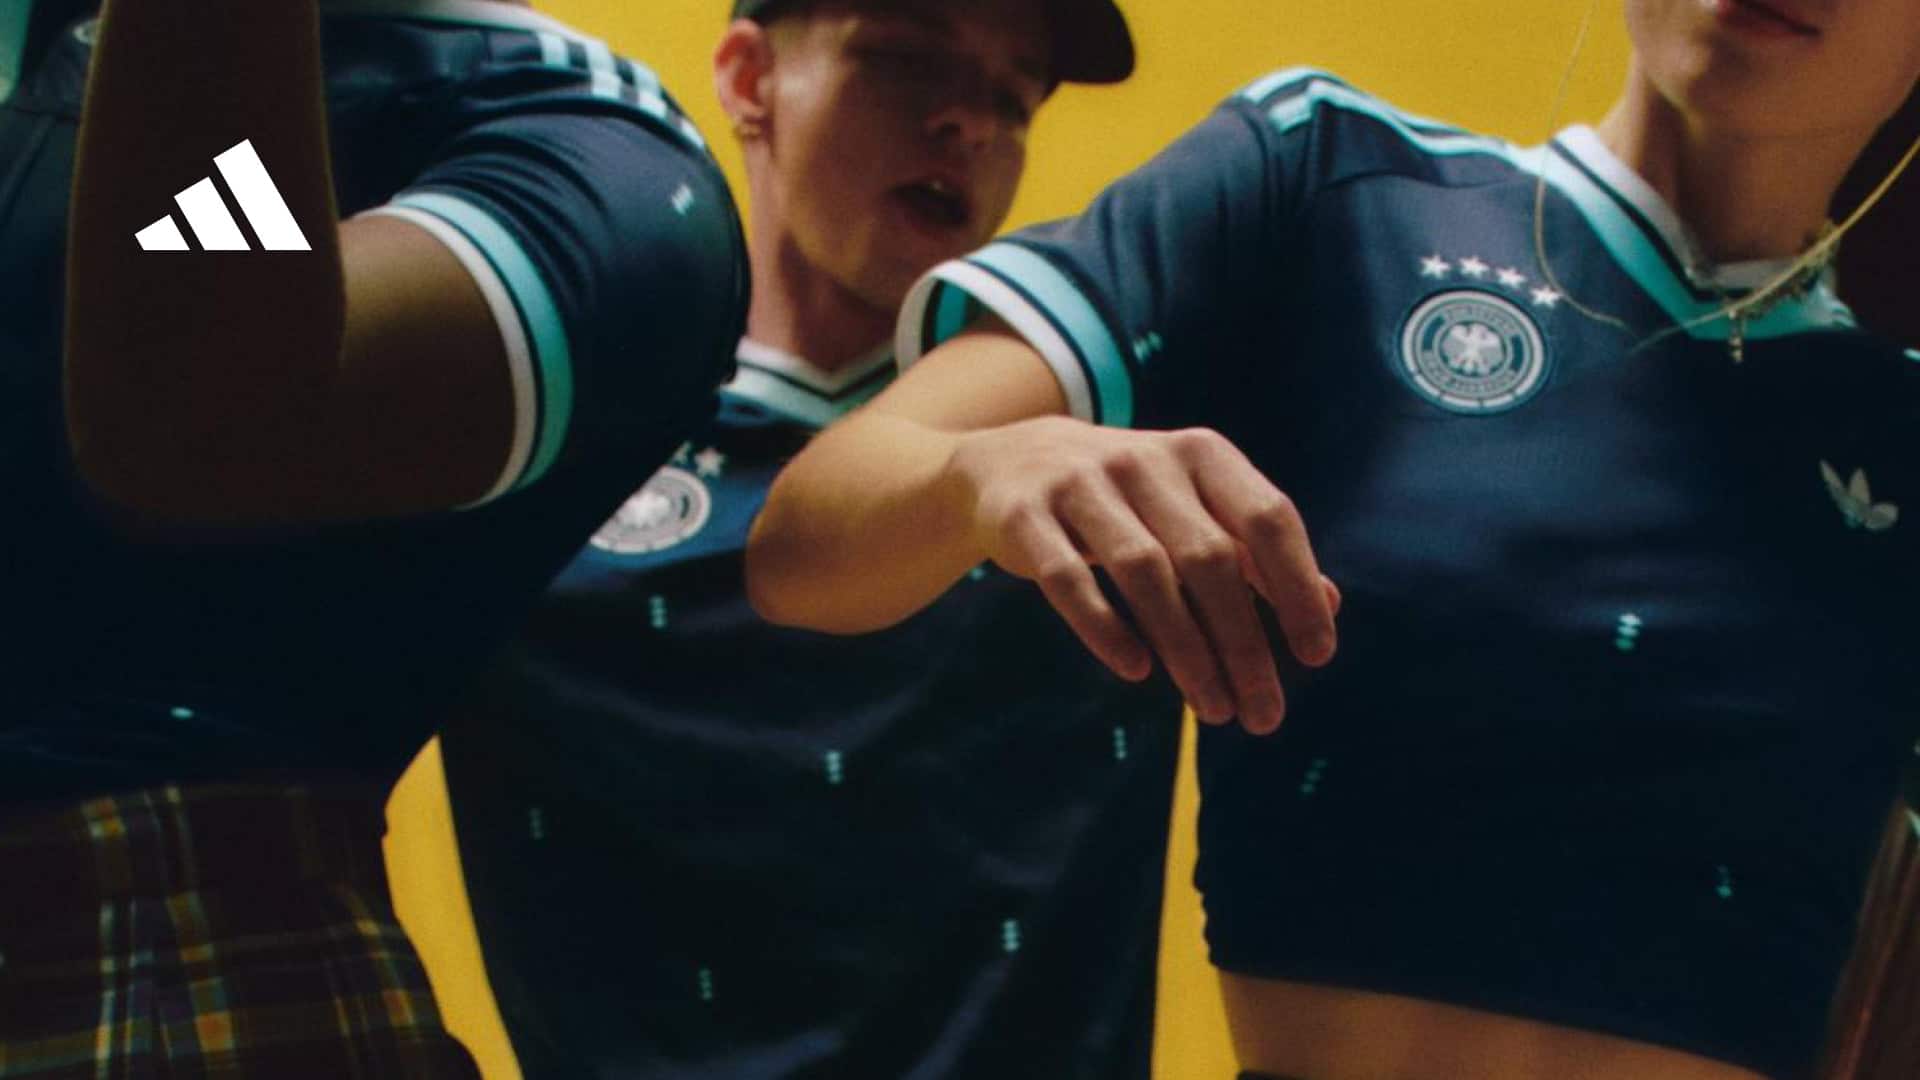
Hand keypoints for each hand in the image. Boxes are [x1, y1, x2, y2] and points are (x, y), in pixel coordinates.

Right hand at [946, 417, 1337, 733]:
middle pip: (1208, 558)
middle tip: (1264, 713)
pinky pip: (1067, 579)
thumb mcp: (1193, 506)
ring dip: (1186, 650)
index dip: (1297, 588)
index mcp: (1201, 454)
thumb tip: (1330, 605)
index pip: (1267, 519)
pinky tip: (1137, 670)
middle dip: (1244, 644)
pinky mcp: (1025, 516)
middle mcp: (1144, 461)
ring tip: (1213, 708)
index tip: (1316, 656)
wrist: (1009, 463)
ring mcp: (1080, 484)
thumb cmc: (1127, 499)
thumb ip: (1255, 551)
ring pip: (1144, 572)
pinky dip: (1105, 627)